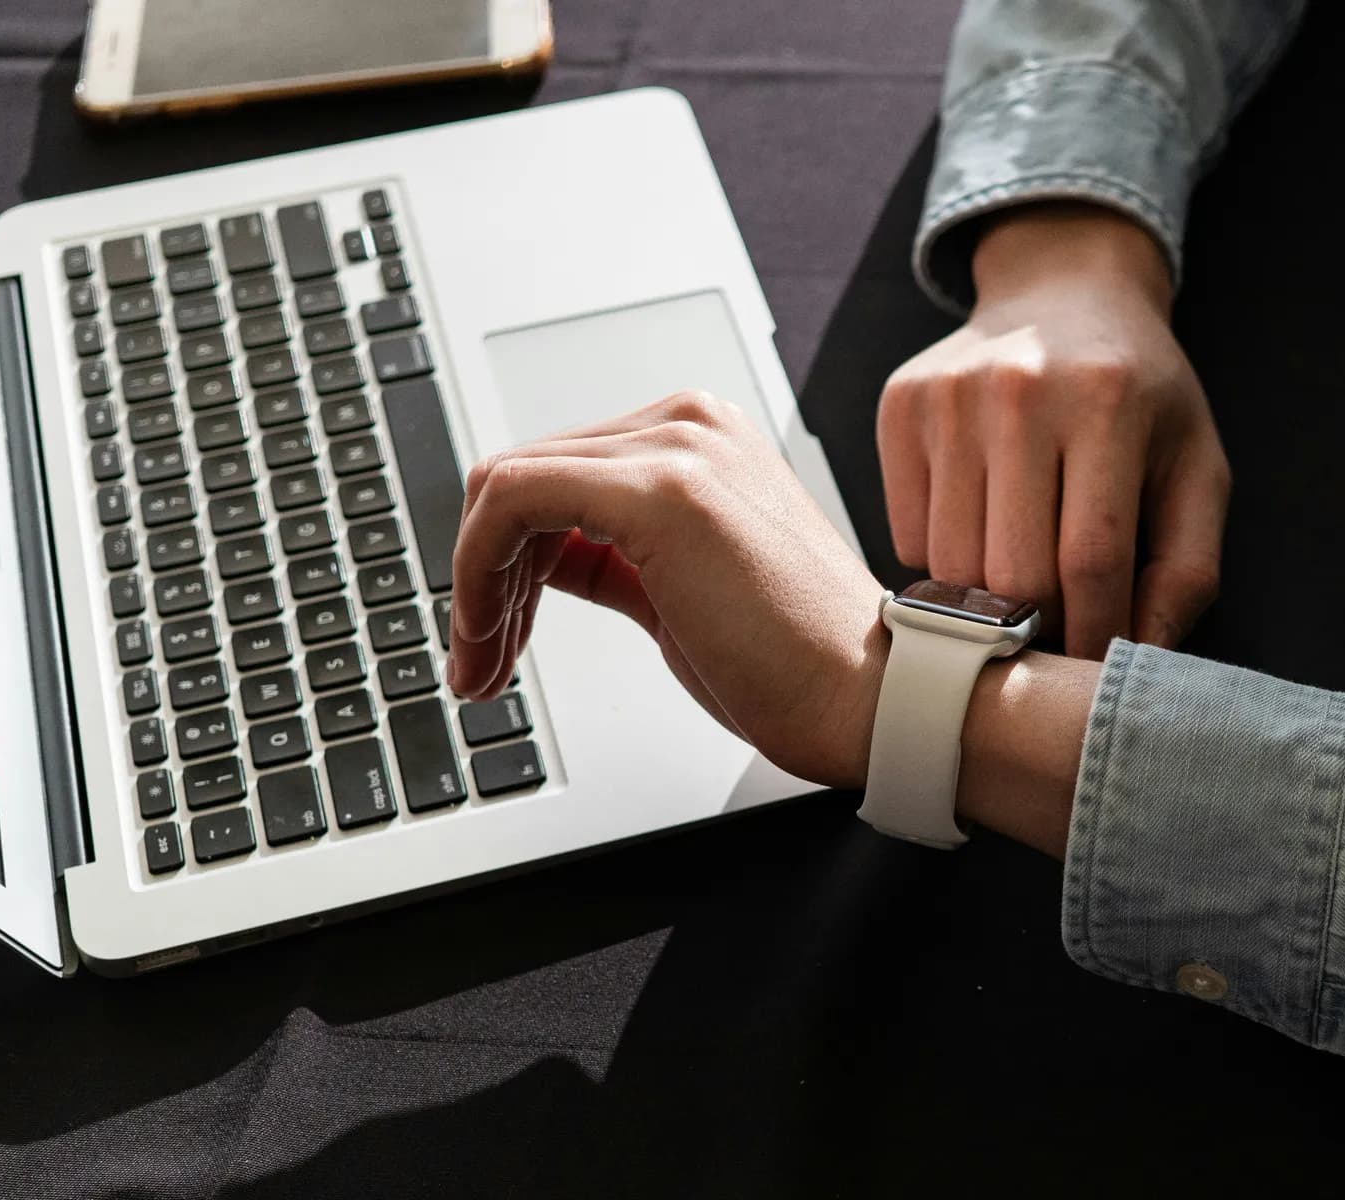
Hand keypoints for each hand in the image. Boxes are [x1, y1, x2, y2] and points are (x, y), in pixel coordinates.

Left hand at [444, 391, 889, 787]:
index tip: (495, 629)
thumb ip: (611, 558)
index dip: (503, 555)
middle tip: (477, 658)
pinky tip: (493, 635)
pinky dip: (477, 570)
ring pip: (505, 484)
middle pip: (522, 473)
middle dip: (480, 572)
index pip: (558, 471)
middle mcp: (689, 424)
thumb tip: (534, 561)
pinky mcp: (659, 488)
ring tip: (484, 663)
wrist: (870, 697)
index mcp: (702, 439)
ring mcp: (677, 447)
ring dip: (473, 581)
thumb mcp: (680, 592)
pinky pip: (513, 500)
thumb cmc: (798, 663)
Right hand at [878, 203, 1230, 658]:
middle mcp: (1021, 389)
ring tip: (1022, 593)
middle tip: (1060, 636)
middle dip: (1041, 630)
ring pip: (951, 567)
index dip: (1096, 636)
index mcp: (1109, 402)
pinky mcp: (901, 407)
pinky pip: (908, 538)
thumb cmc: (1140, 397)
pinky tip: (983, 538)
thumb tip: (1140, 658)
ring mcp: (951, 396)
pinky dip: (944, 567)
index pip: (1091, 561)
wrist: (1062, 294)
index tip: (1098, 668)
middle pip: (1013, 574)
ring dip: (987, 607)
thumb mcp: (1195, 468)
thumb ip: (1187, 569)